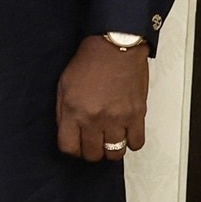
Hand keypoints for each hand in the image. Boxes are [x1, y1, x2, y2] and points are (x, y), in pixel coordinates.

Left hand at [56, 35, 147, 161]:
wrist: (115, 46)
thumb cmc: (90, 62)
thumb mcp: (63, 85)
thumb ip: (64, 112)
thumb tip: (68, 132)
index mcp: (74, 111)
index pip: (69, 147)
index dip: (72, 149)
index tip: (76, 144)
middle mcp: (95, 118)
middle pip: (92, 154)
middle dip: (91, 151)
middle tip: (94, 141)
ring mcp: (117, 119)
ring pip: (115, 154)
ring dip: (111, 149)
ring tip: (110, 138)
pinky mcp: (137, 115)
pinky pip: (136, 144)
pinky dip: (132, 142)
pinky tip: (126, 133)